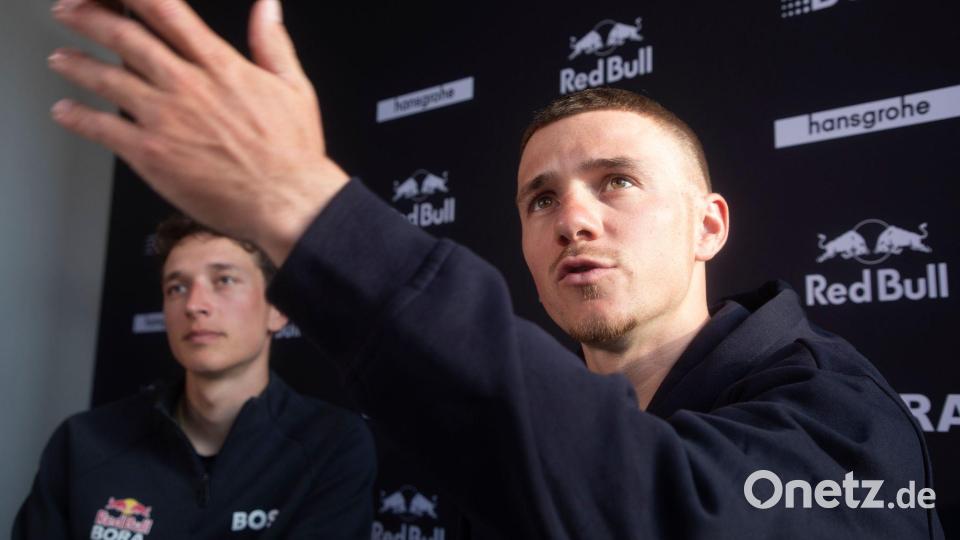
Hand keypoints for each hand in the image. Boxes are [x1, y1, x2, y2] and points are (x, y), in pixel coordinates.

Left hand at [48, 0, 348, 263]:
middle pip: (124, 36)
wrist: (287, 202)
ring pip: (105, 79)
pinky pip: (102, 129)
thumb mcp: (294, 87)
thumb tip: (268, 7)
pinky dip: (77, 117)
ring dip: (75, 64)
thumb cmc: (293, 153)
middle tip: (68, 11)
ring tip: (62, 59)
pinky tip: (66, 112)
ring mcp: (165, 119)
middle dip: (87, 17)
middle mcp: (187, 86)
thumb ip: (272, 43)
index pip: (165, 11)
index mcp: (220, 66)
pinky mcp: (151, 155)